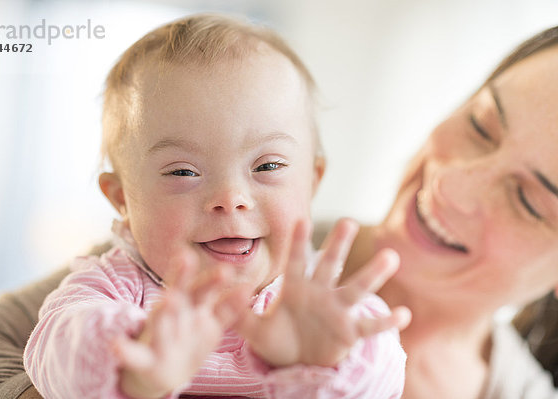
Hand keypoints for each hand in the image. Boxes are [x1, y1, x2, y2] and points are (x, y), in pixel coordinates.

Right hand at [113, 254, 250, 398]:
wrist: (161, 372)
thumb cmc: (187, 340)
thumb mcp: (208, 324)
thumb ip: (227, 308)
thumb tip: (248, 287)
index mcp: (189, 306)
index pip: (201, 287)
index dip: (212, 279)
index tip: (226, 268)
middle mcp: (172, 314)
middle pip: (181, 293)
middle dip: (184, 277)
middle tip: (188, 258)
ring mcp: (157, 334)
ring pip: (161, 320)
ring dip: (164, 309)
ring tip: (168, 298)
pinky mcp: (144, 359)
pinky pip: (134, 355)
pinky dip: (125, 350)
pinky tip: (115, 345)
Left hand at [236, 218, 410, 367]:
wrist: (297, 361)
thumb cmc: (277, 340)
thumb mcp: (255, 331)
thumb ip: (239, 315)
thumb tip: (220, 298)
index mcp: (295, 289)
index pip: (296, 261)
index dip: (298, 243)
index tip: (302, 219)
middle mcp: (319, 293)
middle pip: (329, 265)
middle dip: (338, 245)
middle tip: (348, 222)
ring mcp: (337, 311)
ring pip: (355, 289)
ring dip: (372, 274)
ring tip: (390, 257)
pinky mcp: (349, 332)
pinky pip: (369, 326)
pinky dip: (386, 321)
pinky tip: (404, 314)